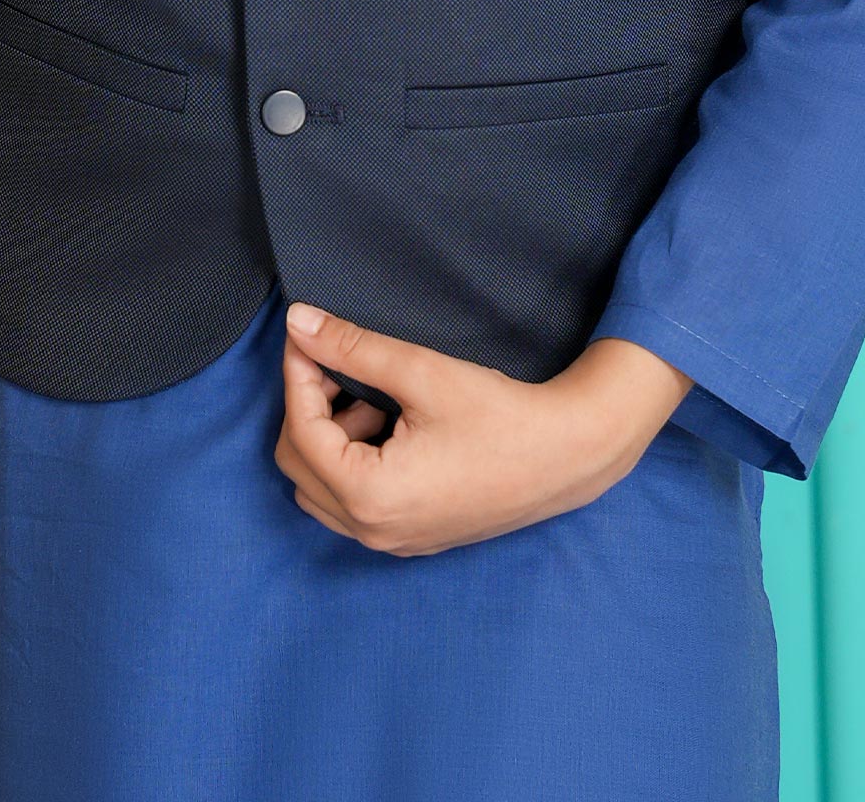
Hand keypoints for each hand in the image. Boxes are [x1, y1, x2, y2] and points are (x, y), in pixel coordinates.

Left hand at [275, 306, 693, 556]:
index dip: (299, 375)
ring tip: (374, 398)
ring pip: (321, 490)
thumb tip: (298, 322)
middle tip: (339, 366)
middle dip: (310, 409)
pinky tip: (392, 426)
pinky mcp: (412, 538)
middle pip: (299, 465)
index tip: (309, 336)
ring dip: (330, 439)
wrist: (566, 454)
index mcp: (369, 496)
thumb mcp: (421, 372)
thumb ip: (352, 347)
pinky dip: (352, 464)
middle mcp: (372, 532)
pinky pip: (351, 505)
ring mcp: (392, 543)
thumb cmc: (498, 415)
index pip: (301, 431)